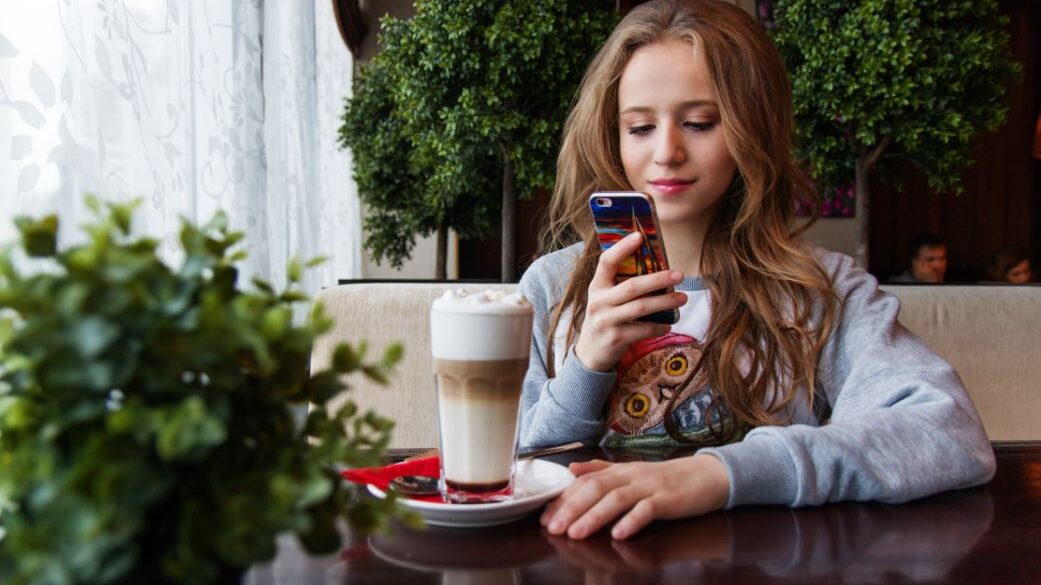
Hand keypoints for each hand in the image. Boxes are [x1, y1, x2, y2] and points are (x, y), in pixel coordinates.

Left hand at [540, 454, 729, 539]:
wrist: (708, 475)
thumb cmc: (667, 479)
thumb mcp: (631, 471)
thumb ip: (601, 469)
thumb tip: (571, 469)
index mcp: (620, 470)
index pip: (586, 481)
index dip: (564, 497)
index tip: (544, 515)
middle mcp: (632, 476)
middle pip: (596, 489)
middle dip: (572, 508)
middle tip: (553, 527)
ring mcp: (650, 487)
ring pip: (618, 499)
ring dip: (595, 516)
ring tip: (576, 533)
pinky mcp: (669, 500)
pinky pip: (649, 510)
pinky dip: (633, 521)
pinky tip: (619, 534)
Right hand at [574, 232, 686, 371]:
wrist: (590, 353)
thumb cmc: (605, 318)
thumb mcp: (605, 298)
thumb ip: (621, 284)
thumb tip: (656, 268)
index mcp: (596, 286)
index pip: (606, 262)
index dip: (622, 248)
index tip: (640, 236)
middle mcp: (599, 302)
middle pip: (632, 286)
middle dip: (658, 279)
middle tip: (679, 274)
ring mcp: (606, 321)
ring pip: (641, 308)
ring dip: (665, 302)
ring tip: (682, 298)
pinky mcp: (616, 339)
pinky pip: (643, 330)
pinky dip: (659, 326)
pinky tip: (668, 324)